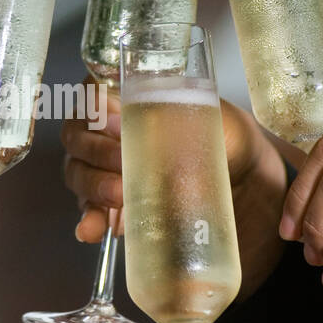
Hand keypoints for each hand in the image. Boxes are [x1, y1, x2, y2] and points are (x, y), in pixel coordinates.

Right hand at [61, 78, 286, 297]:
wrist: (245, 182)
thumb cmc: (225, 138)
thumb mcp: (213, 117)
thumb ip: (185, 114)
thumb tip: (165, 125)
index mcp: (129, 97)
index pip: (92, 93)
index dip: (95, 106)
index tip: (115, 122)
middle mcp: (107, 132)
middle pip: (77, 135)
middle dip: (95, 150)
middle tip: (121, 161)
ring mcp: (104, 170)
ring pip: (78, 172)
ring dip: (93, 185)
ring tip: (119, 196)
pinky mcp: (111, 206)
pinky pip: (89, 213)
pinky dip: (89, 221)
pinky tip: (91, 230)